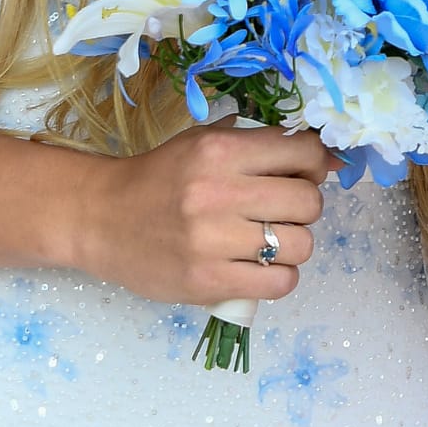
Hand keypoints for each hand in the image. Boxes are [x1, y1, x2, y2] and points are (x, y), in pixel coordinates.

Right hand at [68, 123, 332, 309]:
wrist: (99, 219)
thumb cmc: (159, 178)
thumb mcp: (202, 143)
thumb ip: (260, 146)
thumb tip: (328, 159)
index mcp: (219, 150)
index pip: (302, 152)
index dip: (314, 163)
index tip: (302, 173)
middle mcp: (218, 193)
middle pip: (308, 202)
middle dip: (304, 206)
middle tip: (280, 211)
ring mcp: (212, 241)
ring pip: (301, 245)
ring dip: (293, 245)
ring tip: (267, 241)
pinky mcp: (207, 282)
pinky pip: (279, 283)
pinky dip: (278, 277)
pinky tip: (258, 268)